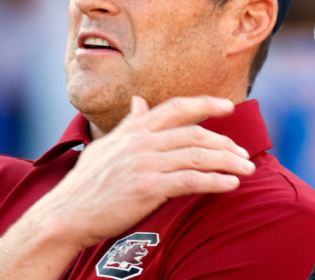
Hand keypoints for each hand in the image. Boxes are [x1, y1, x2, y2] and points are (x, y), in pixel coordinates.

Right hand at [35, 95, 255, 248]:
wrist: (67, 214)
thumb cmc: (85, 183)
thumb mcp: (105, 145)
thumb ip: (128, 124)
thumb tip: (138, 101)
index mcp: (134, 130)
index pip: (177, 108)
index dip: (206, 104)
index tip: (228, 106)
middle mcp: (142, 141)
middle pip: (196, 134)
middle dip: (225, 143)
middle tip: (243, 153)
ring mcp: (146, 163)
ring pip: (198, 156)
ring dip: (228, 162)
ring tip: (247, 169)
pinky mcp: (149, 187)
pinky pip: (192, 181)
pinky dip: (216, 181)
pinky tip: (231, 184)